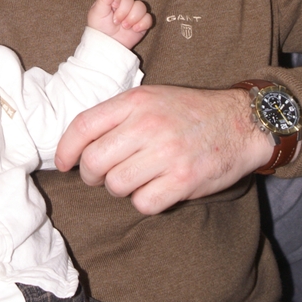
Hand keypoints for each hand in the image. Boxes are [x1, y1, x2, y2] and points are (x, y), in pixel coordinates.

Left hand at [54, 84, 272, 214]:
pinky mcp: (183, 180)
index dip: (66, 148)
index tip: (62, 162)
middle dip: (90, 175)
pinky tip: (154, 189)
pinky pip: (143, 203)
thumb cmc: (188, 111)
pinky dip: (143, 201)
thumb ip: (117, 115)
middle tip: (101, 175)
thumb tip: (79, 144)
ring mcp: (166, 153)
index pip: (84, 125)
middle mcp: (148, 125)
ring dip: (119, 188)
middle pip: (95, 161)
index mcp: (135, 101)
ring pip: (116, 185)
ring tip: (133, 179)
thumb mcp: (149, 98)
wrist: (239, 122)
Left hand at [87, 0, 152, 49]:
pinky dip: (143, 23)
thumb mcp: (97, 13)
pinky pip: (149, 18)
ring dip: (133, 17)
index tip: (113, 7)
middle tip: (116, 22)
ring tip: (125, 26)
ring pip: (141, 7)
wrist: (108, 45)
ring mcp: (134, 13)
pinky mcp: (142, 23)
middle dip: (123, 12)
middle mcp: (124, 4)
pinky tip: (135, 29)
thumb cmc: (99, 28)